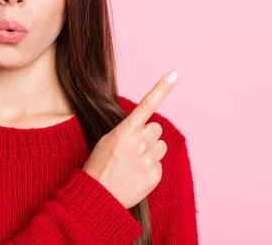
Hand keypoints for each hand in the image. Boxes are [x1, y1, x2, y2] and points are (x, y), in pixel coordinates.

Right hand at [82, 70, 178, 208]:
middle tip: (132, 149)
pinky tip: (136, 175)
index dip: (162, 88)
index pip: (147, 105)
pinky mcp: (156, 175)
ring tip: (133, 163)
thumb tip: (145, 127)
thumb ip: (127, 131)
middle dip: (148, 136)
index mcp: (125, 131)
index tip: (174, 74)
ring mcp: (149, 159)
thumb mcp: (107, 141)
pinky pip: (159, 164)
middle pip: (156, 128)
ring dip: (151, 151)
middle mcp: (139, 143)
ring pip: (160, 145)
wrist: (97, 197)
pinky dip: (150, 168)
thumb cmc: (99, 166)